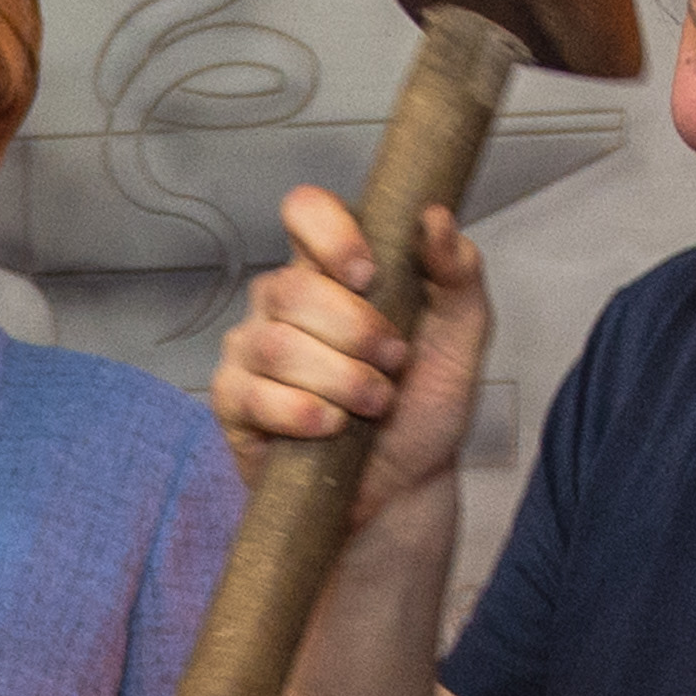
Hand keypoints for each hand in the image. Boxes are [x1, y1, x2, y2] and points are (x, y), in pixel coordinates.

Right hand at [212, 183, 488, 524]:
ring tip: (373, 405)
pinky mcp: (234, 401)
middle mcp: (283, 299)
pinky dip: (304, 414)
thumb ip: (458, 274)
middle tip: (394, 364)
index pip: (305, 210)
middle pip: (294, 287)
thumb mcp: (462, 338)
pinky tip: (331, 429)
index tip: (369, 274)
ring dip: (341, 381)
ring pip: (278, 346)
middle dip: (357, 332)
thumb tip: (435, 218)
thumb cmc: (424, 407)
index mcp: (332, 267)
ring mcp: (252, 348)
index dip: (330, 232)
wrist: (405, 485)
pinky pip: (254, 395)